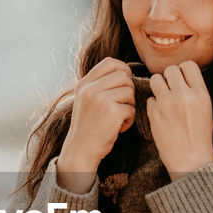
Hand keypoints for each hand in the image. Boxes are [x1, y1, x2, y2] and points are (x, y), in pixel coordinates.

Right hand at [58, 58, 135, 192]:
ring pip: (130, 92)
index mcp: (84, 83)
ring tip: (118, 118)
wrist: (80, 150)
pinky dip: (129, 120)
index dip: (123, 69)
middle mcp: (90, 89)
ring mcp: (100, 99)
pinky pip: (132, 109)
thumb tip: (125, 73)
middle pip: (124, 77)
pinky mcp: (112, 112)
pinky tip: (118, 128)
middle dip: (128, 91)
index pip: (110, 62)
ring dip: (129, 107)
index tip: (124, 82)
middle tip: (121, 106)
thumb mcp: (86, 100)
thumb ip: (99, 85)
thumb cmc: (87, 127)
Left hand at [147, 61, 212, 178]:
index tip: (182, 79)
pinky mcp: (154, 114)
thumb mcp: (206, 109)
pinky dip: (154, 104)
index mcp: (200, 93)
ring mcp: (167, 104)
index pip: (188, 65)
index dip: (184, 70)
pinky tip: (161, 113)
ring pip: (156, 79)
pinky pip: (149, 98)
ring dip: (158, 86)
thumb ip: (195, 90)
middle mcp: (183, 95)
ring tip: (164, 97)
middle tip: (172, 89)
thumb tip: (182, 74)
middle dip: (170, 77)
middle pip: (170, 69)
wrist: (190, 160)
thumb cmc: (200, 135)